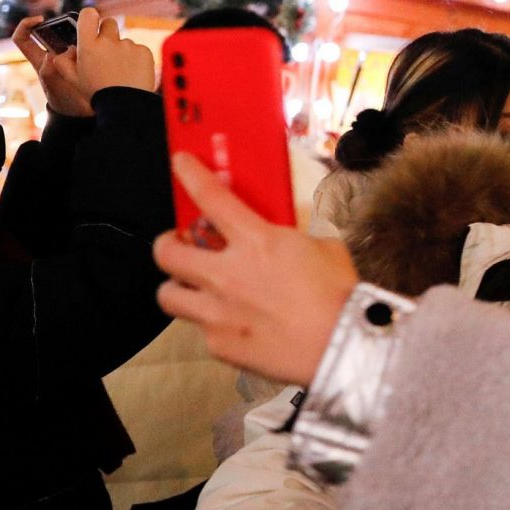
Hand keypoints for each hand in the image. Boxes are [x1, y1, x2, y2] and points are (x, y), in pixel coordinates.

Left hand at [13, 14, 92, 117]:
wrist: (85, 111)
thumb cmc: (64, 100)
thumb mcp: (53, 87)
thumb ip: (49, 71)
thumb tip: (52, 55)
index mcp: (40, 59)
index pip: (23, 38)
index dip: (27, 24)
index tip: (41, 20)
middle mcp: (54, 54)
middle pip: (56, 31)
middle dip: (67, 27)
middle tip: (80, 30)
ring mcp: (71, 55)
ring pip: (75, 36)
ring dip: (85, 35)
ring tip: (96, 39)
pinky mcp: (87, 56)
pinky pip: (90, 44)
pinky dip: (96, 42)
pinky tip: (106, 45)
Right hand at [66, 10, 157, 102]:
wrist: (125, 105)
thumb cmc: (96, 92)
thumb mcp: (72, 78)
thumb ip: (63, 60)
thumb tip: (67, 50)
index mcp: (89, 44)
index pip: (88, 15)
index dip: (89, 18)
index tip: (90, 23)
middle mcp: (109, 41)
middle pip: (109, 23)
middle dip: (106, 32)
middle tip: (105, 50)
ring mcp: (128, 45)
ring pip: (124, 41)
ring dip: (121, 50)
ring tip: (119, 71)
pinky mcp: (144, 52)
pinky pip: (138, 50)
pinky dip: (135, 59)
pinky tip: (131, 74)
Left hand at [155, 154, 353, 384]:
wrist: (343, 345)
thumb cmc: (340, 294)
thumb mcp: (322, 249)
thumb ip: (290, 242)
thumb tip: (281, 243)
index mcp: (257, 242)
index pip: (211, 198)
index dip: (190, 175)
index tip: (180, 164)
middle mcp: (227, 274)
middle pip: (166, 252)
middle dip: (167, 244)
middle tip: (179, 246)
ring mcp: (217, 312)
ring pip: (168, 295)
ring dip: (179, 287)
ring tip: (197, 290)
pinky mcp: (219, 344)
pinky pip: (202, 330)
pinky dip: (215, 324)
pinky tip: (238, 326)